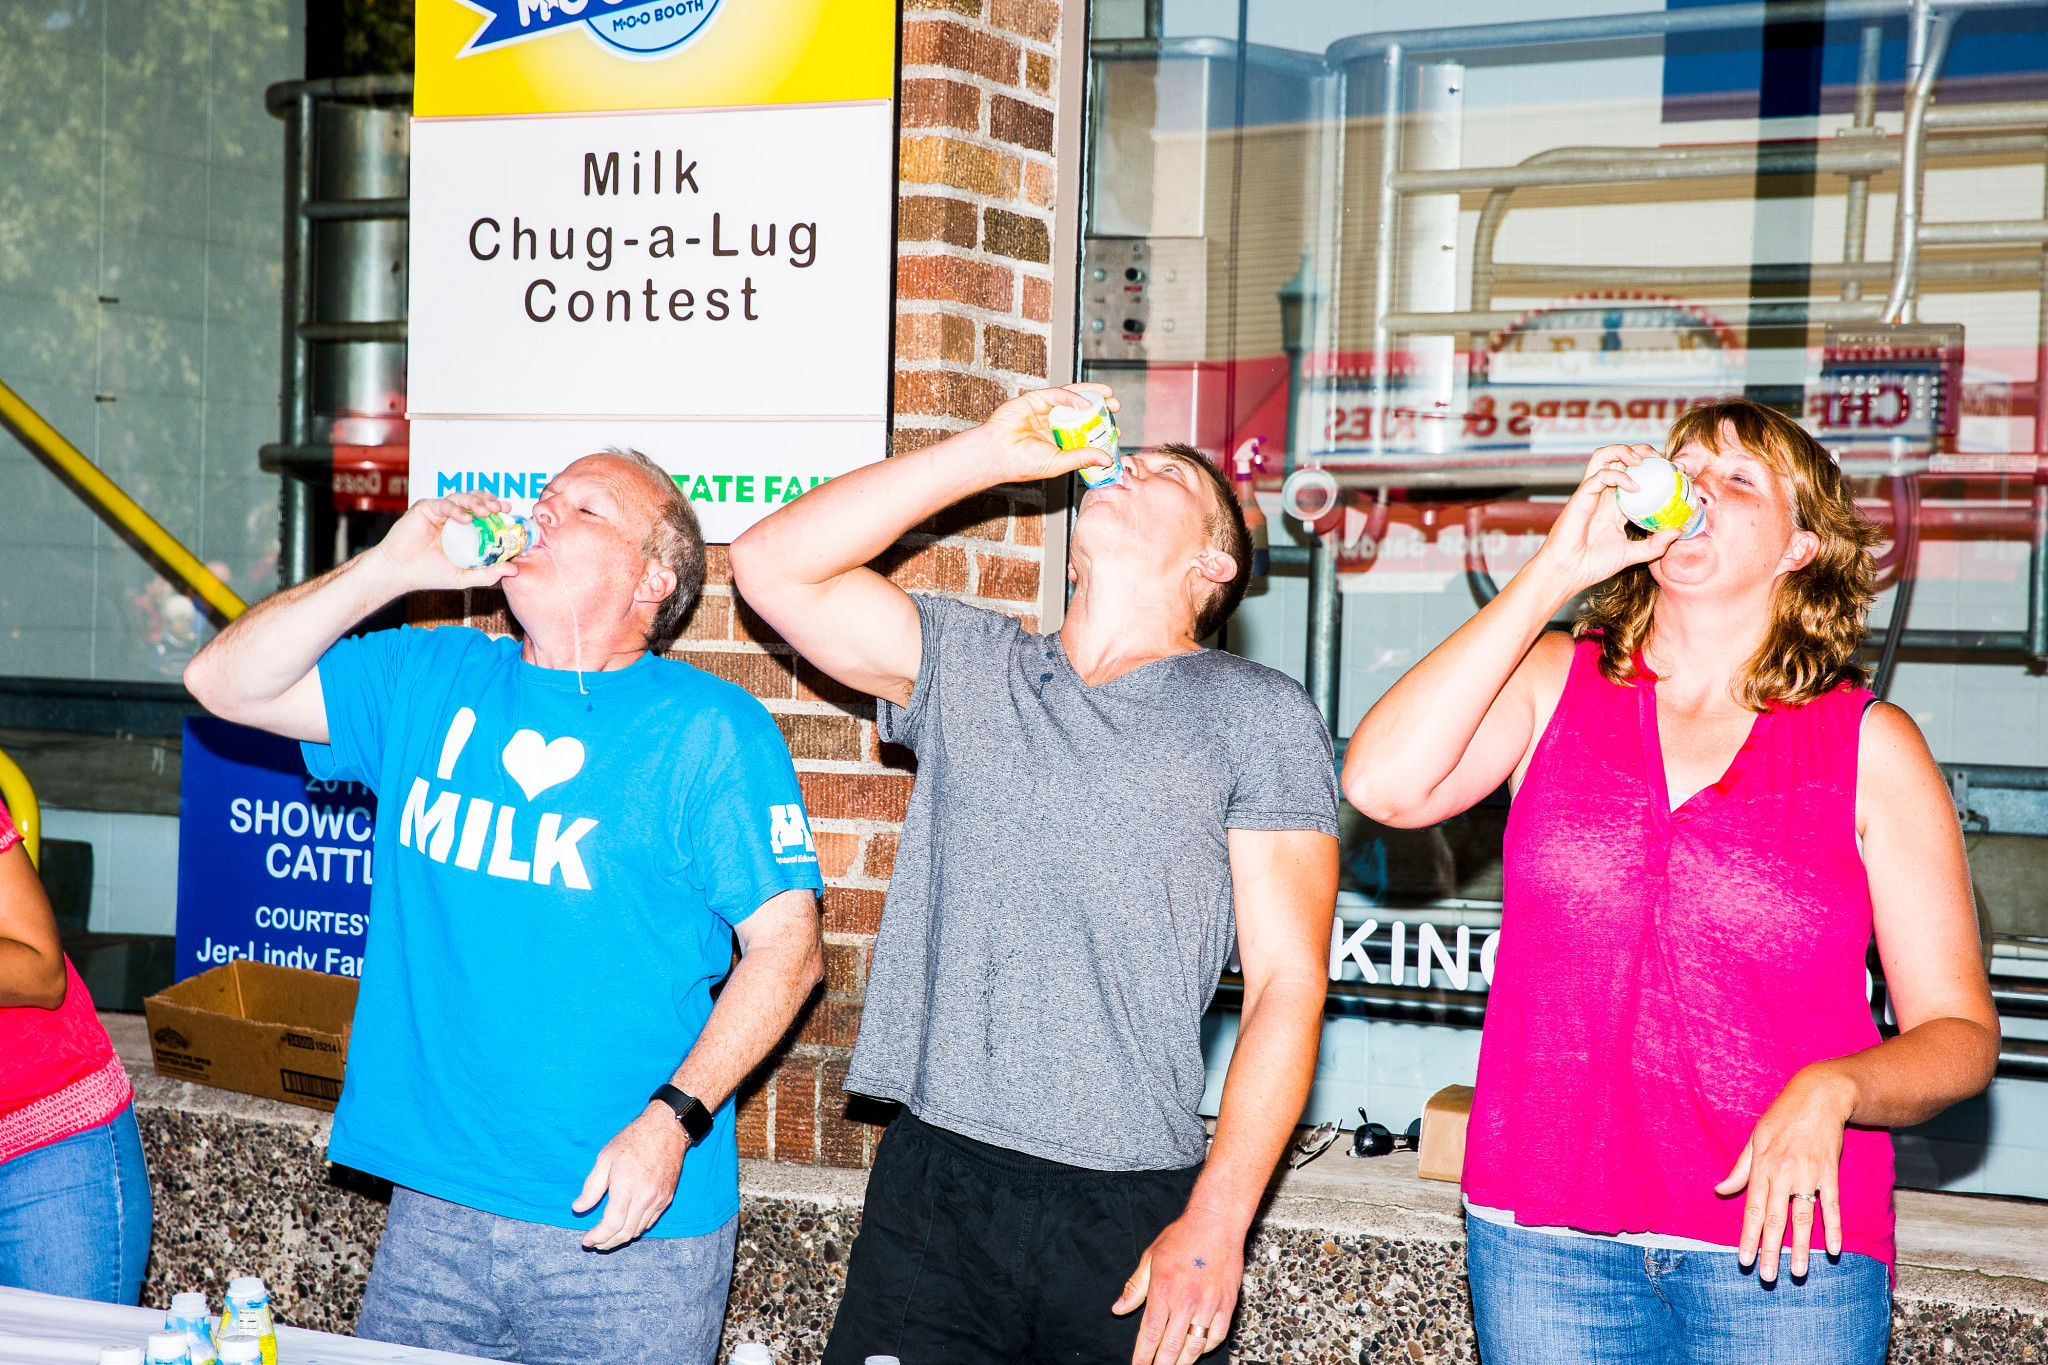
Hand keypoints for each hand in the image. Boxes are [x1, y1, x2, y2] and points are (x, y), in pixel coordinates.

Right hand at [362, 492, 522, 594]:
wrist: (400, 572)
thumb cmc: (429, 574)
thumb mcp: (465, 577)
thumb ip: (489, 573)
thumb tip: (514, 570)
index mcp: (463, 528)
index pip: (484, 512)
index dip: (497, 508)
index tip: (509, 511)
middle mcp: (452, 517)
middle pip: (475, 500)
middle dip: (490, 501)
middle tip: (501, 508)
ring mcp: (439, 512)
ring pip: (461, 497)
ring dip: (476, 502)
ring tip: (487, 511)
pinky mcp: (425, 509)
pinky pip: (444, 504)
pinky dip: (456, 509)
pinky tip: (466, 518)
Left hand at [572, 1104, 687, 1249]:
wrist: (666, 1130)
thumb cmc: (633, 1140)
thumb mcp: (605, 1158)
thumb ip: (592, 1186)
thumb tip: (578, 1208)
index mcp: (626, 1187)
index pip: (612, 1224)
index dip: (597, 1237)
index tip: (586, 1240)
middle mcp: (645, 1197)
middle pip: (625, 1233)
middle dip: (607, 1242)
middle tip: (595, 1243)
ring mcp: (658, 1200)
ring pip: (638, 1230)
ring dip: (621, 1238)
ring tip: (607, 1237)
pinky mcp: (666, 1198)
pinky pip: (650, 1222)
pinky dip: (636, 1228)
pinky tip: (626, 1225)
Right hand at [972, 383, 1123, 484]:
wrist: (997, 455)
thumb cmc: (1023, 463)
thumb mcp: (1059, 463)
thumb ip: (1082, 458)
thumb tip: (1108, 459)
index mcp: (1058, 439)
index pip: (1084, 431)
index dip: (1100, 429)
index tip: (1116, 432)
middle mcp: (1053, 422)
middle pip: (1081, 410)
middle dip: (1100, 406)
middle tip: (1116, 406)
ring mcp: (1044, 410)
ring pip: (1071, 398)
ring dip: (1091, 394)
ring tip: (1108, 394)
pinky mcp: (1035, 399)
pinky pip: (1056, 394)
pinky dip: (1071, 397)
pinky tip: (1084, 403)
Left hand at [1112, 1207, 1242, 1364]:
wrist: (1216, 1222)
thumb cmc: (1182, 1237)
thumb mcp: (1151, 1258)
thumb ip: (1135, 1287)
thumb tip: (1119, 1308)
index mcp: (1163, 1290)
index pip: (1149, 1333)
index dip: (1142, 1356)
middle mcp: (1185, 1301)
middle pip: (1170, 1346)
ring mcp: (1208, 1304)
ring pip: (1194, 1346)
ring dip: (1182, 1362)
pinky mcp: (1226, 1304)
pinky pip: (1216, 1335)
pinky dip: (1206, 1346)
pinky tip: (1197, 1349)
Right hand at [1527, 443, 1682, 598]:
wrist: (1568, 573)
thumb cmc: (1593, 565)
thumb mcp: (1633, 554)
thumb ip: (1655, 544)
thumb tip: (1679, 530)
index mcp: (1614, 505)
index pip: (1634, 475)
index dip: (1654, 468)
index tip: (1676, 472)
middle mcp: (1603, 494)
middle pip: (1619, 457)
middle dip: (1641, 451)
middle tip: (1661, 460)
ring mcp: (1591, 493)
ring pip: (1604, 455)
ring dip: (1624, 451)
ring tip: (1643, 460)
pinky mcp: (1582, 496)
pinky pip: (1600, 475)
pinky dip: (1620, 476)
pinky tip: (1635, 488)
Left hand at [1714, 1064, 1858, 1280]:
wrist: (1818, 1097)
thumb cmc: (1782, 1118)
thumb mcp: (1754, 1138)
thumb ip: (1740, 1168)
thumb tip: (1721, 1190)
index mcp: (1761, 1167)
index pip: (1752, 1209)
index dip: (1748, 1236)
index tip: (1744, 1260)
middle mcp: (1783, 1173)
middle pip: (1774, 1219)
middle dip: (1770, 1250)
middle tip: (1766, 1277)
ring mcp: (1808, 1174)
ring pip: (1803, 1217)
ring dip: (1802, 1247)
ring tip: (1799, 1272)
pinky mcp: (1830, 1173)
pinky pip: (1832, 1205)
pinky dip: (1833, 1227)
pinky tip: (1833, 1249)